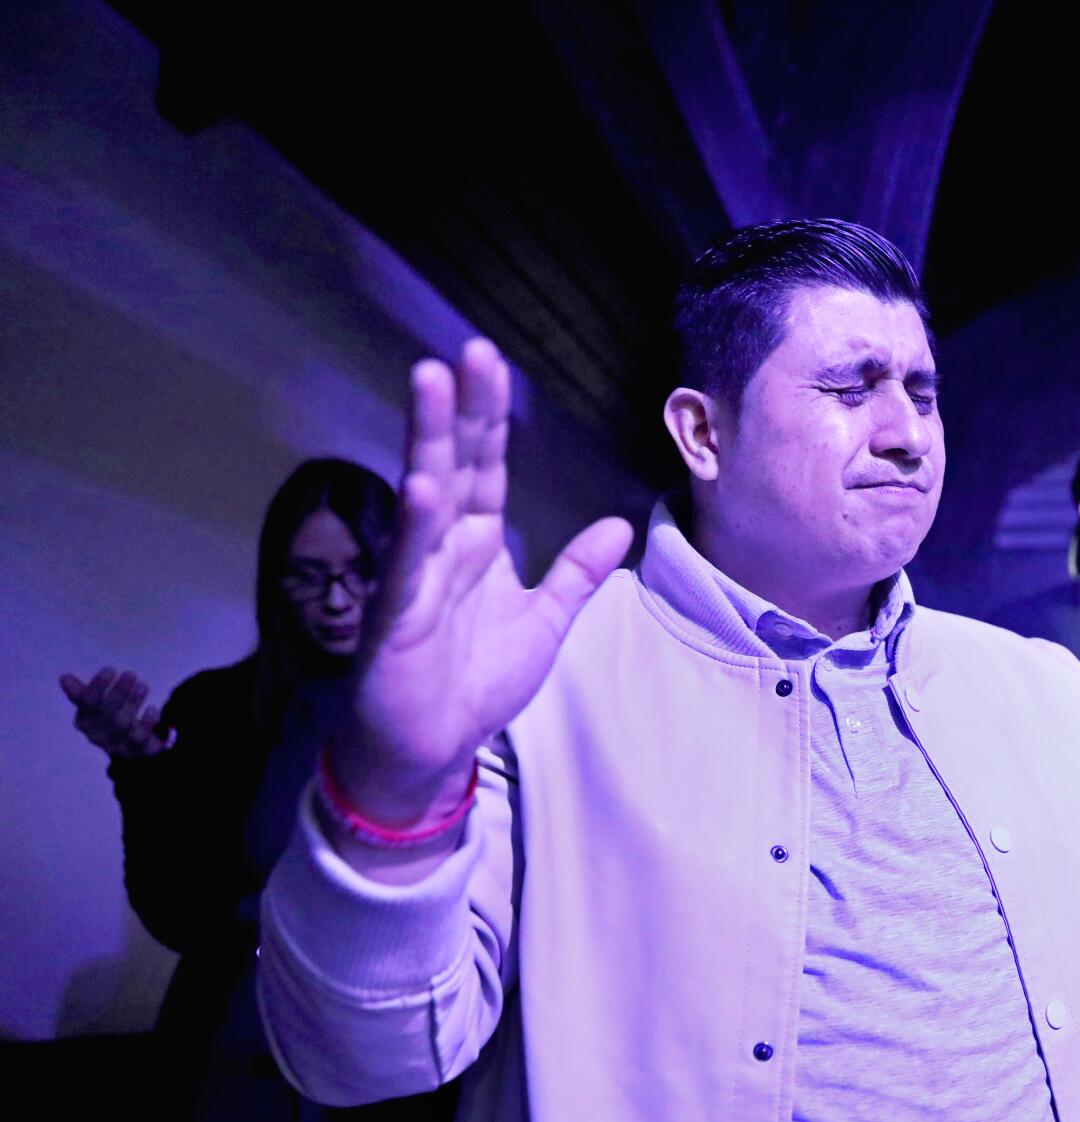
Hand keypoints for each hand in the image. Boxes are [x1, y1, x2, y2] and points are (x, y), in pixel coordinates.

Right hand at [60, 668, 171, 758]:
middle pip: (106, 713)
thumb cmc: (112, 721)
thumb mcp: (97, 708)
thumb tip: (64, 677)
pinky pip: (140, 739)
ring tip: (142, 685)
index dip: (97, 686)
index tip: (110, 669)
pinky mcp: (138, 751)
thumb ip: (83, 694)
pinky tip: (152, 709)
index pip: (87, 703)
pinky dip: (146, 723)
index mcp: (84, 722)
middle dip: (118, 692)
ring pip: (123, 724)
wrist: (134, 750)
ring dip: (132, 703)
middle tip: (130, 674)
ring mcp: (117, 745)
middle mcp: (97, 736)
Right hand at [330, 339, 632, 822]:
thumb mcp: (545, 623)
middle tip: (466, 351)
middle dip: (462, 409)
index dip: (490, 416)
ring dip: (430, 439)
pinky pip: (409, 564)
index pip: (487, 467)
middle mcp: (444, 547)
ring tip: (430, 382)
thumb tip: (619, 523)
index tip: (489, 360)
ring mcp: (417, 575)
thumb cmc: (473, 683)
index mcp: (477, 544)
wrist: (429, 749)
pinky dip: (416, 526)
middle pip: (455, 464)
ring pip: (425, 495)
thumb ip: (577, 573)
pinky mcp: (397, 614)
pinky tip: (422, 485)